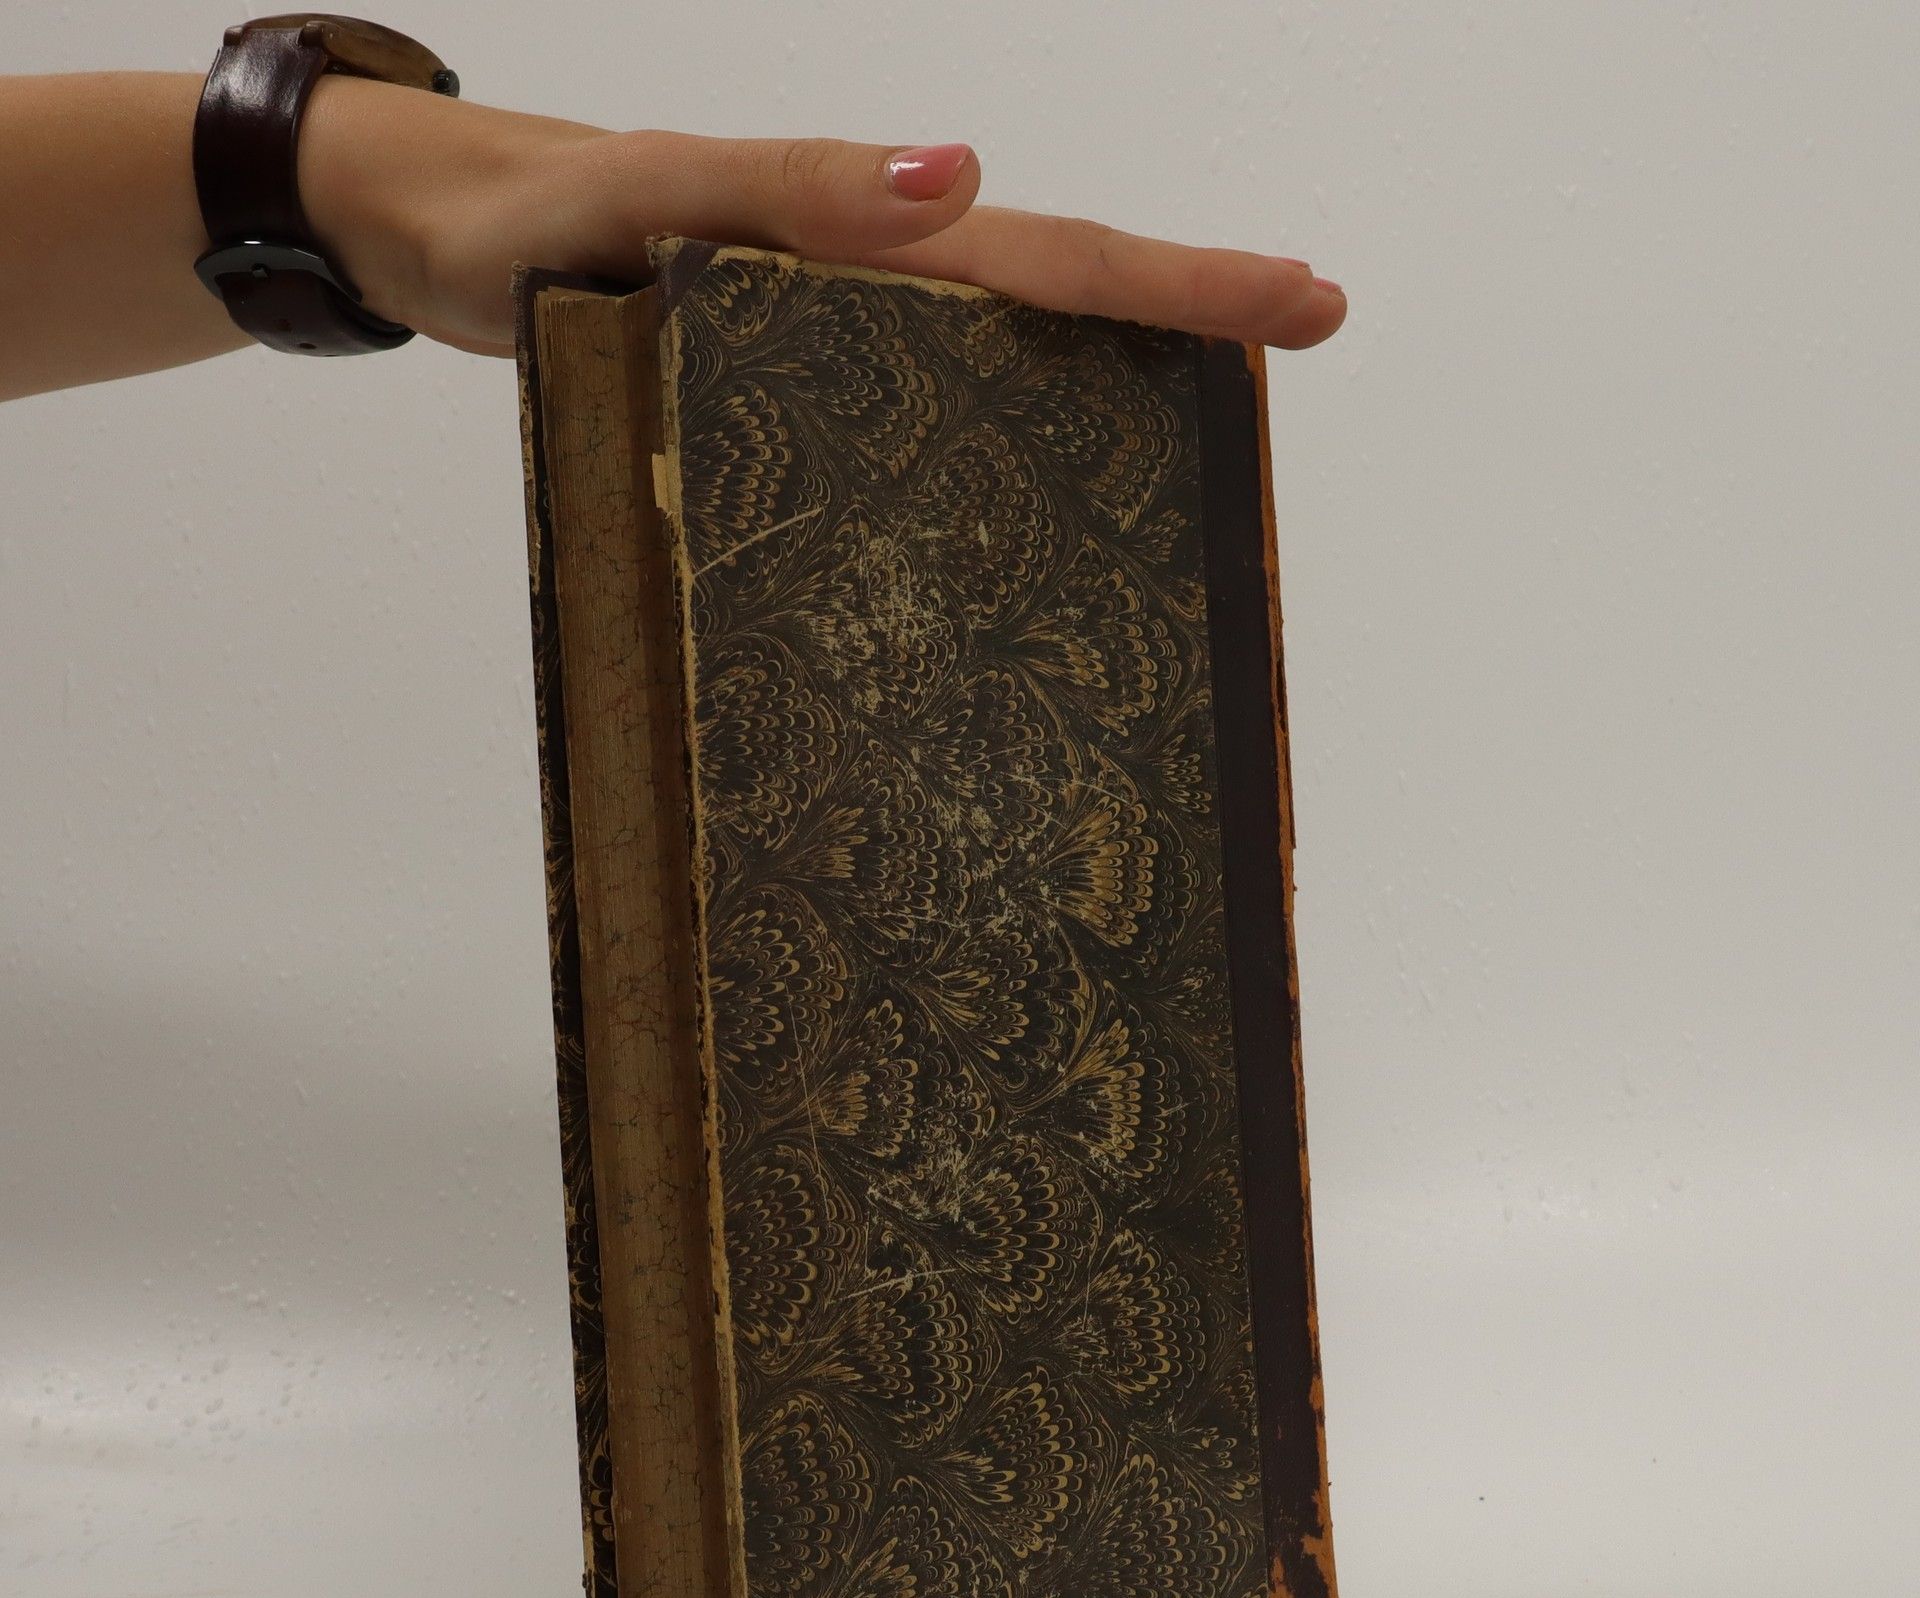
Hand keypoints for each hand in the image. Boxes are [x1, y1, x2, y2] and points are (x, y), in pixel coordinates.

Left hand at [300, 79, 1345, 358]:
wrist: (425, 235)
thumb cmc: (525, 222)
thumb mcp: (648, 197)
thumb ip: (789, 191)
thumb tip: (964, 180)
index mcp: (858, 232)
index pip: (1049, 253)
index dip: (1178, 282)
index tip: (1303, 305)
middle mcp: (865, 276)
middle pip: (1052, 292)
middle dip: (1183, 316)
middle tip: (1303, 344)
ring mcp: (830, 327)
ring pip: (997, 346)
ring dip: (1108, 369)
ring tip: (1201, 429)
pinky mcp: (783, 371)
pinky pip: (913, 396)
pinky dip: (991, 422)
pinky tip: (1020, 476)